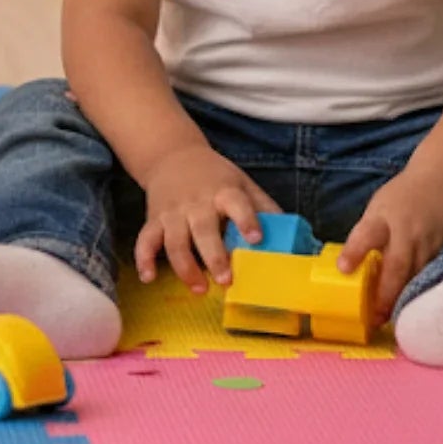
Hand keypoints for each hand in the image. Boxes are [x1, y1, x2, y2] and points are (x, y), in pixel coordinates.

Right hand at [136, 144, 279, 293]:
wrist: (171, 155)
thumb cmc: (215, 176)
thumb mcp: (243, 183)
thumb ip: (265, 209)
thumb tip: (298, 241)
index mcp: (223, 191)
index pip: (236, 203)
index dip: (246, 220)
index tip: (256, 238)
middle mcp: (196, 202)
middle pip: (203, 230)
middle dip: (213, 255)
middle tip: (225, 279)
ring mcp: (172, 212)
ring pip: (173, 240)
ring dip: (184, 266)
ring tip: (199, 288)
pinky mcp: (153, 219)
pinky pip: (145, 240)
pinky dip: (143, 259)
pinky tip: (149, 278)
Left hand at [339, 172, 442, 314]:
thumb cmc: (403, 197)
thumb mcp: (377, 207)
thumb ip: (366, 232)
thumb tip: (351, 263)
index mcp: (384, 216)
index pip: (367, 234)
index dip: (354, 252)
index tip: (343, 270)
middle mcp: (408, 232)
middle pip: (397, 265)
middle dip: (385, 293)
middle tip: (373, 318)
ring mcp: (430, 244)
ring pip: (417, 276)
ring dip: (404, 299)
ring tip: (390, 320)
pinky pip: (432, 276)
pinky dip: (421, 292)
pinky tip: (413, 308)